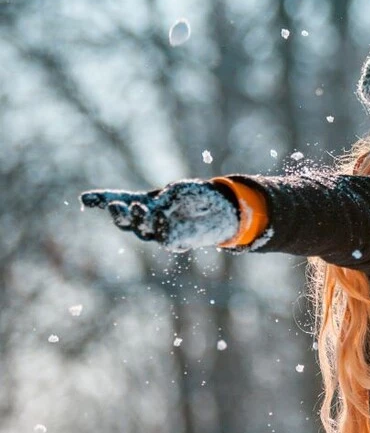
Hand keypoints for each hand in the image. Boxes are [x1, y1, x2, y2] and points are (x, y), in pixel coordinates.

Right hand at [80, 180, 240, 251]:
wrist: (221, 209)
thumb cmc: (196, 195)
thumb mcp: (178, 191)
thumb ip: (163, 201)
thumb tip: (154, 212)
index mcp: (143, 201)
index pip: (118, 199)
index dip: (101, 200)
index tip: (84, 198)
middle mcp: (146, 219)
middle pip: (125, 221)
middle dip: (118, 214)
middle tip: (115, 205)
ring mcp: (158, 232)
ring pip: (141, 229)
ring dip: (139, 219)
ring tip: (139, 207)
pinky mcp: (174, 241)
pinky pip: (163, 236)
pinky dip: (161, 227)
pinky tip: (161, 217)